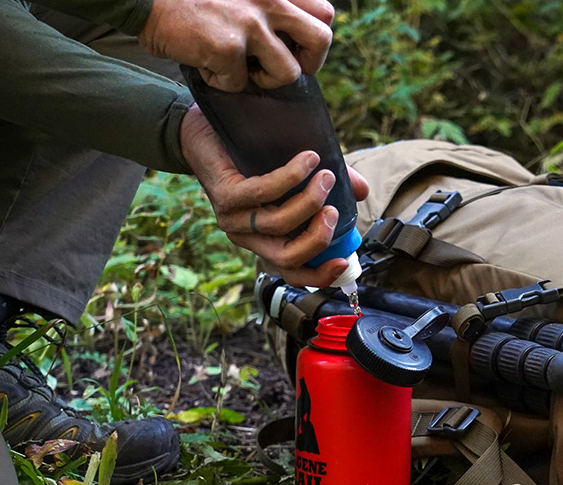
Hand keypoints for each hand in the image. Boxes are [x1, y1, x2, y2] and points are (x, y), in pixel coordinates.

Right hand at [139, 0, 333, 90]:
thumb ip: (269, 6)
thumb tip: (294, 40)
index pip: (325, 13)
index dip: (314, 37)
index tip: (294, 47)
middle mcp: (271, 0)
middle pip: (321, 40)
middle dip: (309, 64)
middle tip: (283, 69)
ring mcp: (250, 23)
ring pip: (288, 72)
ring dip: (265, 80)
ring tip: (239, 70)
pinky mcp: (227, 46)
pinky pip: (238, 82)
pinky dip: (221, 82)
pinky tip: (203, 65)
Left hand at [180, 105, 368, 285]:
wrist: (200, 130)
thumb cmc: (249, 155)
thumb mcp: (295, 175)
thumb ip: (328, 185)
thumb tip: (362, 191)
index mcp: (263, 239)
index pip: (291, 272)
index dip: (319, 276)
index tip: (344, 261)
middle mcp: (246, 235)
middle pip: (286, 258)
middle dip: (318, 239)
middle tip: (336, 212)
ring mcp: (232, 218)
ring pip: (278, 225)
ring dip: (310, 201)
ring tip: (326, 175)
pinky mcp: (224, 195)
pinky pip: (264, 192)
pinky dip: (291, 178)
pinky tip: (308, 161)